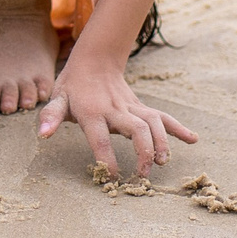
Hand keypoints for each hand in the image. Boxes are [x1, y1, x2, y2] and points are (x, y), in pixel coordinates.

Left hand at [36, 57, 195, 177]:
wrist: (94, 61)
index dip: (105, 157)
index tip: (111, 176)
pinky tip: (192, 139)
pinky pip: (163, 117)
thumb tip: (43, 134)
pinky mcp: (141, 107)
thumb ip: (51, 116)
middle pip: (135, 129)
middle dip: (143, 151)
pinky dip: (178, 128)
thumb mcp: (57, 98)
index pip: (99, 137)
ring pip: (153, 121)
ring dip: (162, 142)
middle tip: (143, 175)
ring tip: (162, 163)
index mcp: (91, 111)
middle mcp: (115, 109)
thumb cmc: (72, 87)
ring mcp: (131, 107)